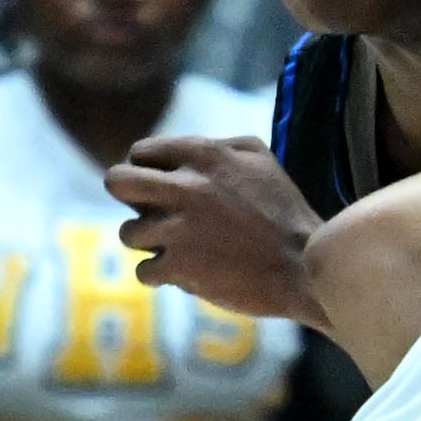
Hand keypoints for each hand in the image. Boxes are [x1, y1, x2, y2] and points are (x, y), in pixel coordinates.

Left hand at [108, 135, 327, 321]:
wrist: (304, 268)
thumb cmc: (285, 212)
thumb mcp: (261, 158)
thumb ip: (219, 145)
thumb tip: (185, 148)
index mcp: (204, 155)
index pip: (140, 152)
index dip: (146, 169)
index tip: (159, 185)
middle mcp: (186, 187)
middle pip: (116, 182)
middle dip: (126, 195)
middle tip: (145, 209)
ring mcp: (179, 229)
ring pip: (128, 233)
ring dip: (147, 242)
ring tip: (172, 247)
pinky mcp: (180, 268)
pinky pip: (144, 271)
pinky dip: (159, 275)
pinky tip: (180, 273)